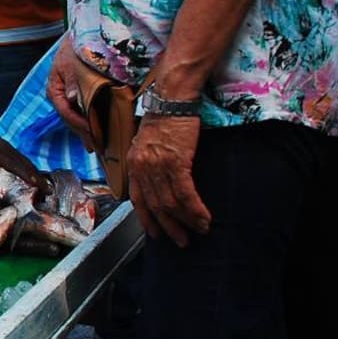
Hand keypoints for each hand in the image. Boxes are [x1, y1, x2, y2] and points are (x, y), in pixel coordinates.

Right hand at [0, 122, 50, 197]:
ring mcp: (4, 151)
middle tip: (49, 192)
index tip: (41, 188)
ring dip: (37, 179)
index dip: (33, 176)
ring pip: (25, 166)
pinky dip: (26, 175)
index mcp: (5, 152)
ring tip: (47, 189)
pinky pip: (15, 166)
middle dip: (39, 179)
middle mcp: (8, 150)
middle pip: (28, 166)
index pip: (23, 166)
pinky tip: (34, 182)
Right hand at [47, 37, 94, 150]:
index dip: (78, 123)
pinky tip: (96, 130)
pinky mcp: (79, 96)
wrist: (82, 36)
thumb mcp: (71, 63)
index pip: (65, 112)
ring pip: (77, 117)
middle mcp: (61, 96)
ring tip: (96, 144)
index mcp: (55, 90)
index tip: (90, 132)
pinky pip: (84, 112)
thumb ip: (72, 80)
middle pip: (70, 119)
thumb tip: (71, 98)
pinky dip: (90, 121)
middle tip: (95, 146)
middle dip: (82, 133)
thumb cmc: (75, 48)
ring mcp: (69, 97)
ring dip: (86, 130)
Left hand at [127, 115, 211, 247]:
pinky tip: (204, 218)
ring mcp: (158, 166)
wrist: (172, 98)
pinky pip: (185, 193)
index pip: (137, 200)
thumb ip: (147, 163)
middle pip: (155, 206)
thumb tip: (156, 180)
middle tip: (181, 241)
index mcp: (133, 164)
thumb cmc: (163, 117)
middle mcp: (142, 168)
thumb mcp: (146, 142)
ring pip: (171, 203)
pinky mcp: (176, 162)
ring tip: (199, 230)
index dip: (147, 219)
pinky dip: (195, 209)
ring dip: (186, 221)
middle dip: (169, 227)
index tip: (156, 233)